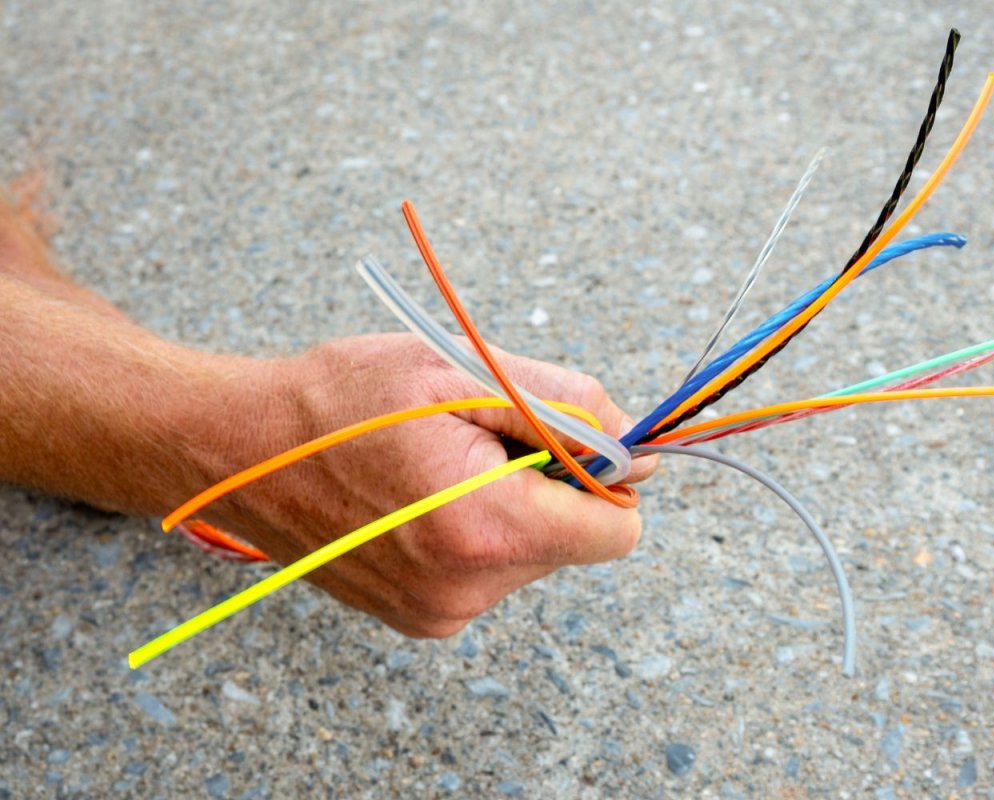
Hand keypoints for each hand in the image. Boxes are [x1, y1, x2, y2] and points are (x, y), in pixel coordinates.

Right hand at [195, 333, 655, 637]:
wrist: (237, 450)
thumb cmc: (341, 398)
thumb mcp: (461, 370)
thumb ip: (564, 407)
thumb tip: (637, 444)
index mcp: (485, 528)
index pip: (619, 531)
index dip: (608, 477)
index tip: (567, 438)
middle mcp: (467, 588)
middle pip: (574, 539)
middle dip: (547, 484)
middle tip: (476, 439)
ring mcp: (439, 611)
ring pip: (532, 554)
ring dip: (508, 505)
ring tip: (437, 465)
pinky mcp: (419, 617)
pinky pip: (488, 571)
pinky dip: (475, 531)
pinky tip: (420, 495)